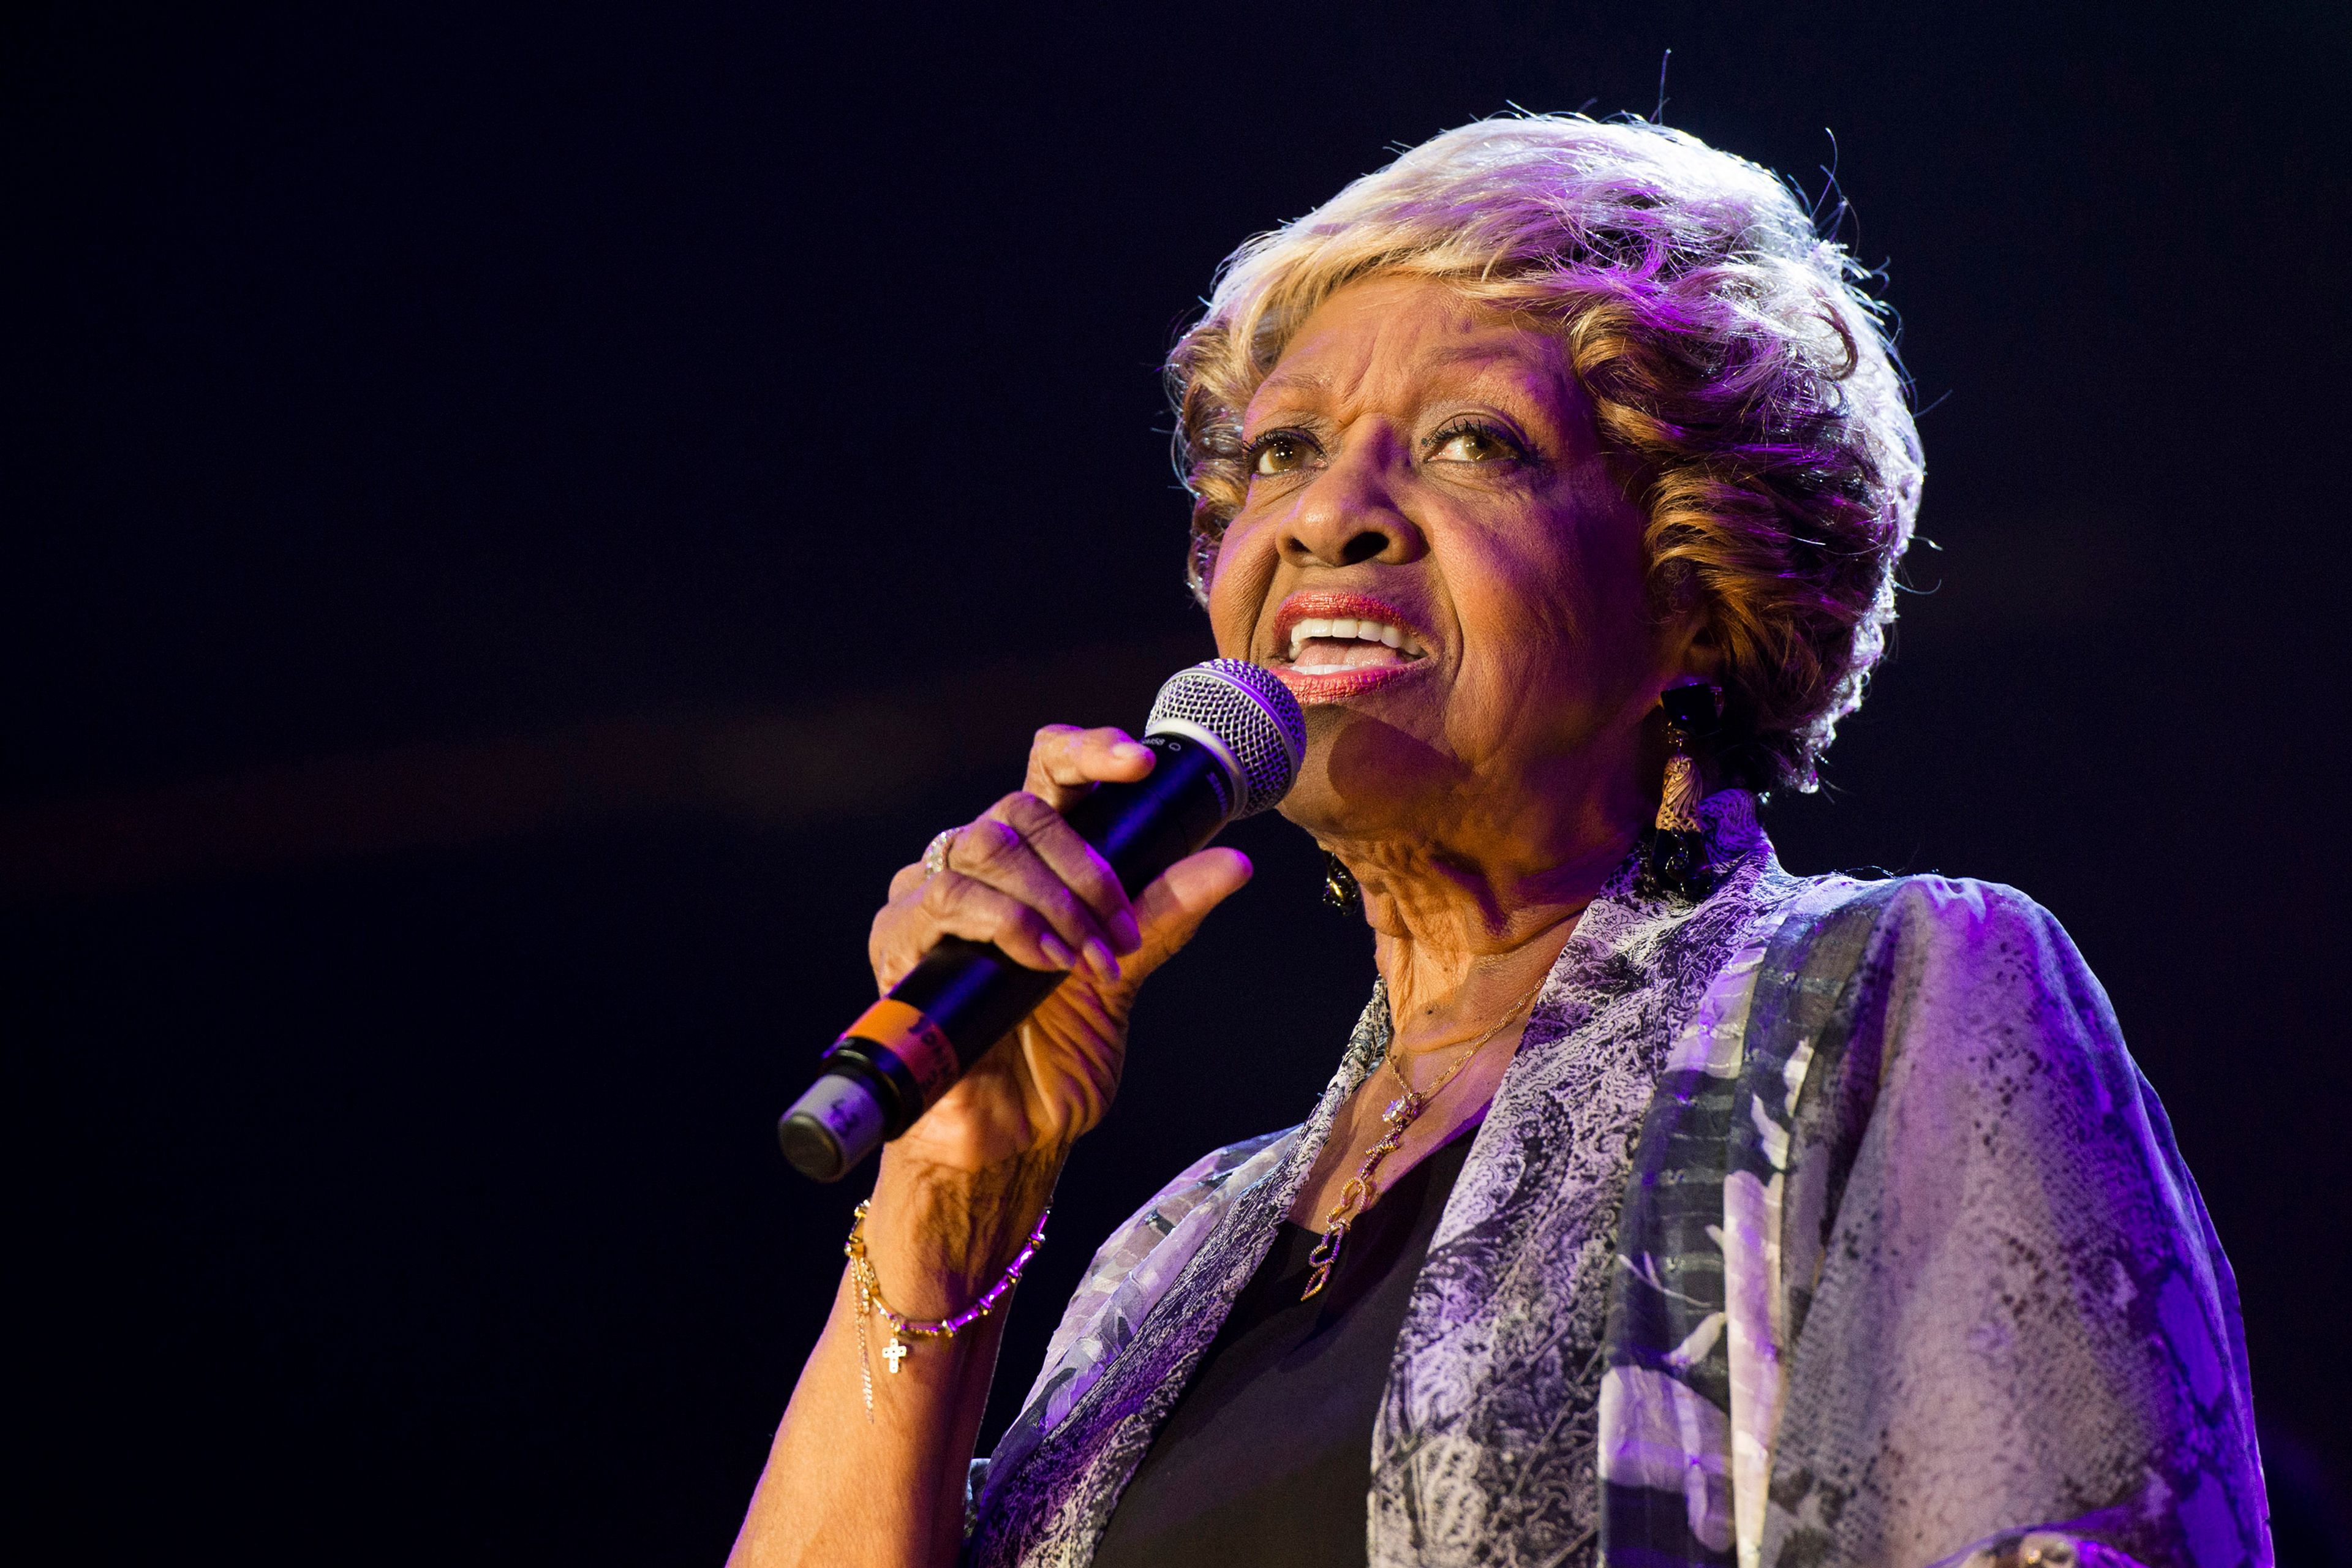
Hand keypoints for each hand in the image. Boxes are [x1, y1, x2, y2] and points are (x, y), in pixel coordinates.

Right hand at [867, 724, 1253, 1176]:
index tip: (1139, 763)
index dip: (1087, 751)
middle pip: (1017, 810)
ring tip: (1084, 957)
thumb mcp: (1125, 974)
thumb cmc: (1058, 1055)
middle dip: (1082, 865)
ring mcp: (932, 900)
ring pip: (982, 846)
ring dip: (1050, 900)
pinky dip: (1008, 924)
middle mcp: (978, 869)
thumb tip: (1233, 861)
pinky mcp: (899, 940)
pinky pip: (945, 899)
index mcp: (1034, 863)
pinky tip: (1041, 961)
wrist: (1012, 1135)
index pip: (1048, 775)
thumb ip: (1165, 913)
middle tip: (1117, 926)